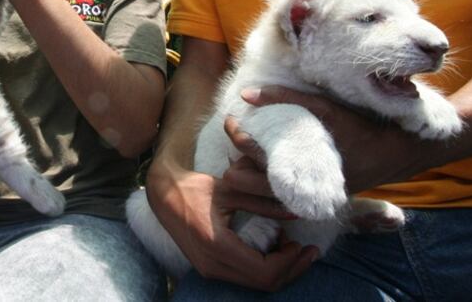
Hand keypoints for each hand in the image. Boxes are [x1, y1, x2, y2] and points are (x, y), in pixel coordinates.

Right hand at [145, 161, 317, 290]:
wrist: (162, 195)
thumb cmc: (193, 187)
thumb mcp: (230, 189)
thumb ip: (262, 202)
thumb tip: (295, 211)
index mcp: (217, 246)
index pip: (264, 271)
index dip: (289, 262)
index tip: (300, 243)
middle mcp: (213, 265)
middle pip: (264, 283)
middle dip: (291, 269)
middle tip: (309, 250)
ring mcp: (210, 270)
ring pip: (255, 283)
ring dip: (279, 269)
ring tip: (293, 246)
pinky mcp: (211, 268)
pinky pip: (245, 276)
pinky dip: (264, 267)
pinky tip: (274, 248)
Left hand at [239, 86, 424, 193]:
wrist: (392, 155)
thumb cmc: (357, 127)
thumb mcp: (324, 108)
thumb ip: (284, 98)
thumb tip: (246, 93)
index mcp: (295, 165)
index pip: (248, 154)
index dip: (234, 134)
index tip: (232, 119)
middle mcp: (295, 189)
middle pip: (244, 180)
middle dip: (234, 160)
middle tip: (238, 137)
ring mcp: (301, 200)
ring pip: (256, 194)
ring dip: (247, 174)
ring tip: (249, 151)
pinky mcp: (309, 204)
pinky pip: (274, 199)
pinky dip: (264, 183)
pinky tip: (266, 164)